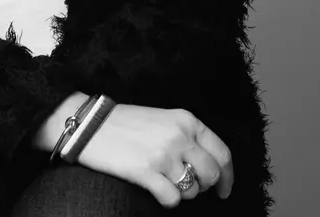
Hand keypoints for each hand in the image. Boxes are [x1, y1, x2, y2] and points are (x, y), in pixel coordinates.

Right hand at [75, 104, 233, 208]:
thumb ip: (187, 136)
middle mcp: (179, 136)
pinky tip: (156, 189)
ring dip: (184, 192)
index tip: (225, 189)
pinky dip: (167, 200)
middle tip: (193, 189)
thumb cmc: (126, 122)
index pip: (222, 152)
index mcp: (186, 120)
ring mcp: (164, 154)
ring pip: (193, 190)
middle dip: (205, 187)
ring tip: (167, 182)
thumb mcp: (163, 119)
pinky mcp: (147, 172)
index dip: (228, 176)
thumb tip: (207, 165)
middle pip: (211, 174)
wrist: (91, 124)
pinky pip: (173, 199)